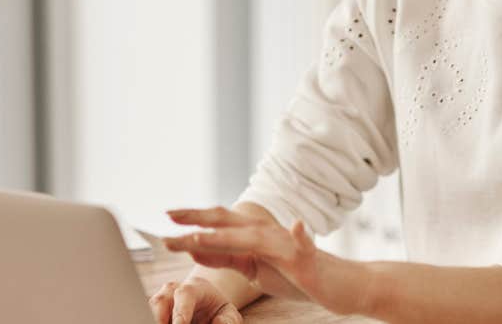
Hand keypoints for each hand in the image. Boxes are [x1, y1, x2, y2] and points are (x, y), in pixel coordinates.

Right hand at [147, 276, 242, 323]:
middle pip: (160, 300)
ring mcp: (161, 299)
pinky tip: (153, 323)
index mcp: (196, 287)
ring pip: (150, 308)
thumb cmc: (219, 312)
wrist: (208, 308)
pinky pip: (148, 315)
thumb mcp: (229, 315)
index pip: (185, 294)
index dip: (181, 311)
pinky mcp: (154, 310)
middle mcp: (174, 290)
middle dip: (160, 319)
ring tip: (154, 323)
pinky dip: (151, 320)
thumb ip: (227, 320)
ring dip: (153, 319)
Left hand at [162, 206, 369, 315]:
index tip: (165, 217)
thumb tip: (193, 247)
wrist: (336, 284)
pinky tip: (297, 226)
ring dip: (224, 236)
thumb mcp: (251, 267)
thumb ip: (225, 256)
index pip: (216, 222)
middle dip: (196, 219)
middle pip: (227, 221)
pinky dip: (299, 234)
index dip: (191, 218)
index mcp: (252, 234)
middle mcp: (266, 231)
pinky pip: (302, 244)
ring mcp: (284, 242)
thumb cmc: (294, 274)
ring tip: (197, 237)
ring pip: (251, 235)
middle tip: (168, 216)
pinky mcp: (304, 258)